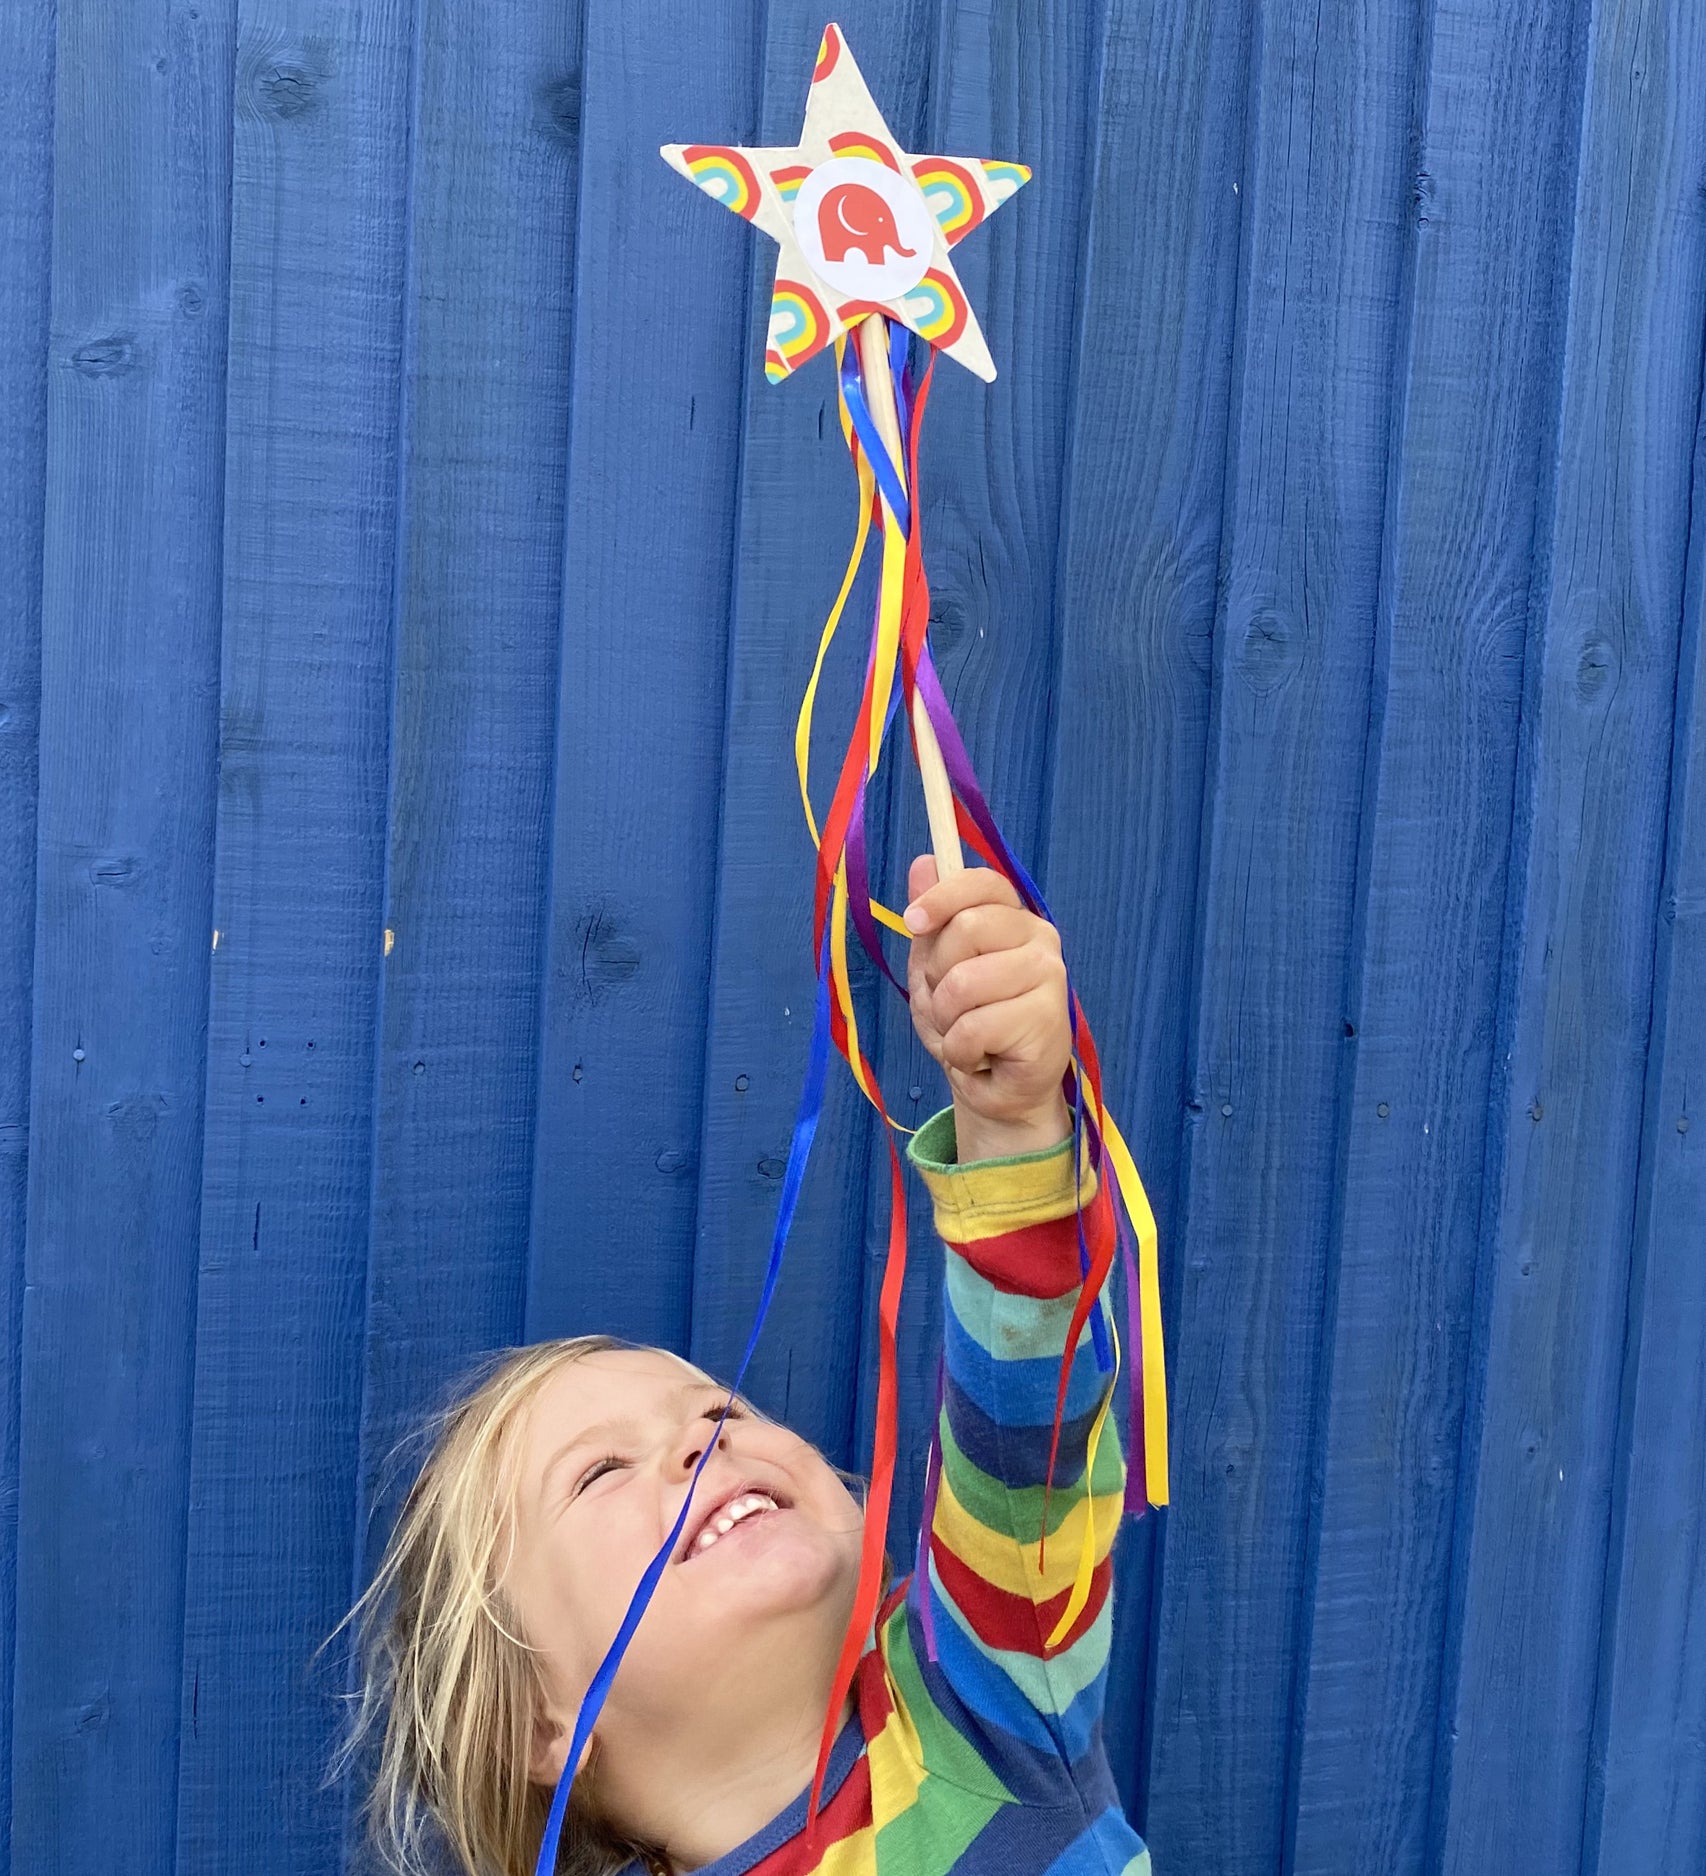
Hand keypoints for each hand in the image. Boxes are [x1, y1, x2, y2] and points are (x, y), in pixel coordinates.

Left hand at [903, 855, 1072, 1162]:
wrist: (996, 1088)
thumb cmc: (968, 1023)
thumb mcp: (937, 968)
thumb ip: (934, 918)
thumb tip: (923, 861)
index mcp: (1012, 918)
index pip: (983, 883)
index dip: (942, 896)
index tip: (912, 921)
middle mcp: (1039, 939)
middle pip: (967, 929)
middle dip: (937, 976)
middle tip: (950, 1005)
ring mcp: (1050, 978)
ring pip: (965, 983)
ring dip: (947, 1019)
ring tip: (965, 1034)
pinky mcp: (1049, 1020)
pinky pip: (975, 1027)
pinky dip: (961, 1050)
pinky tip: (981, 1057)